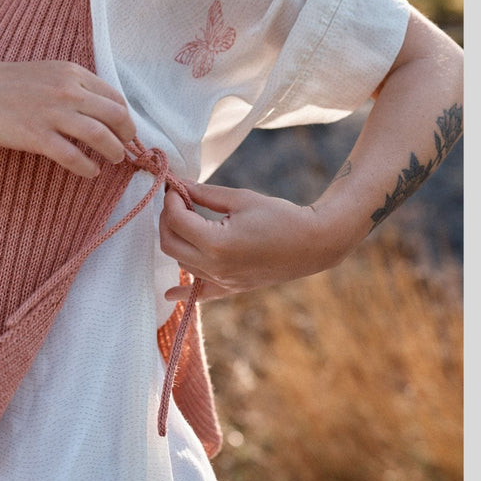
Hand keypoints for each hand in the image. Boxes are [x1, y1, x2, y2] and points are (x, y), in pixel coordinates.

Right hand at [0, 60, 136, 177]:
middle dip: (127, 136)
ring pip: (100, 136)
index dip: (126, 117)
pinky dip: (88, 167)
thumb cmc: (11, 84)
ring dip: (114, 152)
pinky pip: (73, 156)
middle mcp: (67, 90)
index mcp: (72, 73)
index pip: (115, 97)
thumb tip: (101, 108)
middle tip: (125, 148)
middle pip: (115, 116)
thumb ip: (75, 85)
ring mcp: (52, 113)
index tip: (125, 131)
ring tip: (114, 160)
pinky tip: (90, 171)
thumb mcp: (49, 72)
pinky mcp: (36, 136)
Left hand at [159, 180, 350, 298]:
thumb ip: (205, 193)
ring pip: (182, 263)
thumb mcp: (240, 198)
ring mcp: (223, 281)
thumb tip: (180, 185)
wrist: (313, 243)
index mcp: (216, 243)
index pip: (176, 220)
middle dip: (167, 219)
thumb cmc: (280, 215)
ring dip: (176, 241)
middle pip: (170, 244)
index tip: (175, 186)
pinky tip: (168, 293)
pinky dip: (183, 292)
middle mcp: (216, 267)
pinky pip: (201, 295)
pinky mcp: (232, 288)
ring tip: (186, 219)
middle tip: (176, 201)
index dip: (171, 200)